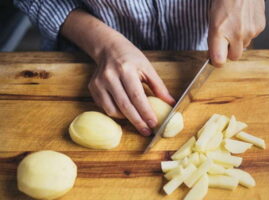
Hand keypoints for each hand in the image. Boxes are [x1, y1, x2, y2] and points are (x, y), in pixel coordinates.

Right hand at [61, 9, 174, 135]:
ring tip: (138, 120)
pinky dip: (116, 113)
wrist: (109, 48)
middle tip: (147, 131)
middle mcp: (110, 77)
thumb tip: (170, 103)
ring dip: (126, 119)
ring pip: (113, 110)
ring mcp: (99, 83)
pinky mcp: (93, 88)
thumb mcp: (148, 68)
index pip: (136, 96)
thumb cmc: (131, 58)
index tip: (153, 124)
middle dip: (137, 121)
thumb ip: (159, 86)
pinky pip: (105, 107)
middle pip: (125, 106)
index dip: (145, 112)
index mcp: (126, 70)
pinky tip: (125, 111)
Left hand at [208, 0, 265, 65]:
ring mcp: (250, 31)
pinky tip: (244, 20)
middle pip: (234, 57)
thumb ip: (213, 40)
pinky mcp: (260, 27)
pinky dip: (248, 31)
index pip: (219, 60)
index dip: (217, 62)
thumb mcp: (212, 20)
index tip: (216, 59)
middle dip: (229, 51)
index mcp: (219, 32)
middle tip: (226, 40)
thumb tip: (214, 56)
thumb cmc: (225, 0)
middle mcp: (236, 34)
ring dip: (239, 40)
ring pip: (244, 46)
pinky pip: (253, 37)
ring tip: (235, 24)